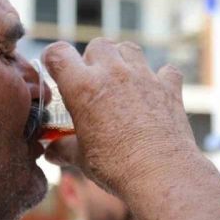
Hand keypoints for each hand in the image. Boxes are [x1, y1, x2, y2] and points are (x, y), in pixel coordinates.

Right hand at [42, 38, 197, 198]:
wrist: (159, 174)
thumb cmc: (115, 166)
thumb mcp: (81, 158)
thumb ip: (64, 149)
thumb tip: (51, 153)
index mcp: (83, 87)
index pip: (59, 53)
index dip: (54, 59)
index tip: (56, 70)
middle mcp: (112, 73)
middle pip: (97, 45)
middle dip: (92, 59)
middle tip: (92, 82)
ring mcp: (143, 76)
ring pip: (129, 49)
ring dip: (122, 59)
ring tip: (121, 81)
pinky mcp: (168, 87)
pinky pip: (165, 70)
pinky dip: (159, 78)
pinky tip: (153, 92)